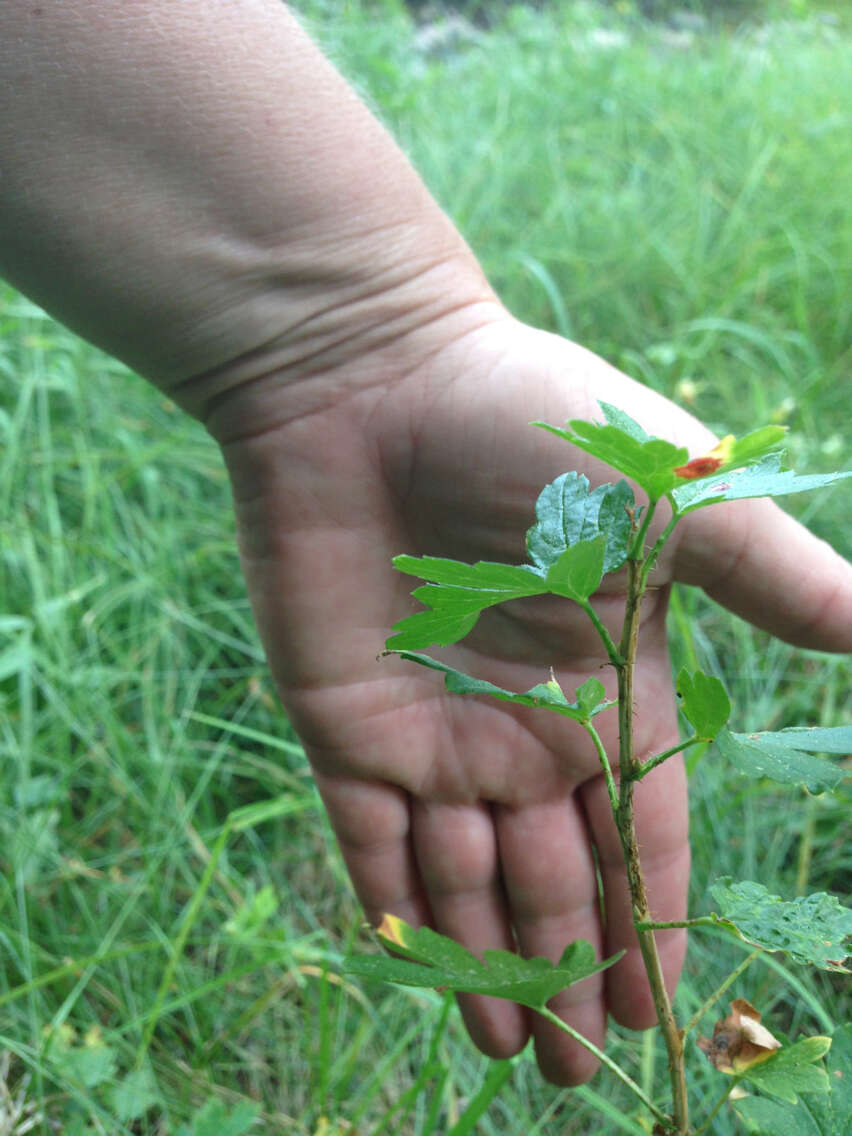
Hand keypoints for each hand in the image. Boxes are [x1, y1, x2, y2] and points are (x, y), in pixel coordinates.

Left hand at [216, 313, 851, 1084]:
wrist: (370, 381)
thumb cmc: (524, 426)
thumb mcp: (667, 499)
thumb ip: (765, 575)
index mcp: (604, 678)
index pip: (641, 824)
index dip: (653, 916)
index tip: (662, 1010)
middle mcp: (520, 716)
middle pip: (555, 871)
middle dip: (573, 966)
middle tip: (581, 1069)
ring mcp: (430, 725)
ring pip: (467, 876)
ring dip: (492, 961)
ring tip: (516, 1054)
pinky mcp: (344, 722)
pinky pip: (373, 841)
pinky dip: (399, 912)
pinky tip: (431, 980)